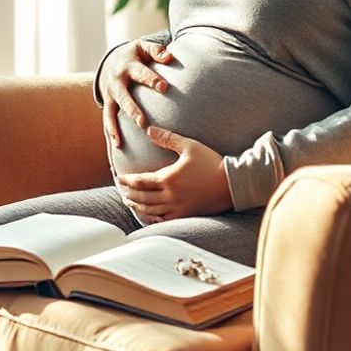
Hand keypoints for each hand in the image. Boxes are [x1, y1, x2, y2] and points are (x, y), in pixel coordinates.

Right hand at [100, 39, 172, 147]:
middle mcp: (116, 80)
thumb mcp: (145, 47)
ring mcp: (110, 93)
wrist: (115, 59)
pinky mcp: (109, 103)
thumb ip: (157, 51)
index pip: (141, 73)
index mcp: (128, 65)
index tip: (164, 87)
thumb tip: (169, 57)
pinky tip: (118, 145)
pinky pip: (108, 118)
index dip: (152, 80)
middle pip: (123, 95)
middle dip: (132, 108)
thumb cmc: (137, 55)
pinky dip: (111, 131)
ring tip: (123, 139)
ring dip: (117, 125)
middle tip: (141, 121)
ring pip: (112, 110)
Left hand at [116, 127, 233, 221]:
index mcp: (169, 178)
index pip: (141, 181)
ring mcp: (177, 208)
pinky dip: (151, 217)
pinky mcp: (185, 215)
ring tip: (130, 202)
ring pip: (150, 210)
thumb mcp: (189, 146)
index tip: (119, 178)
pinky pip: (163, 220)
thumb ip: (167, 138)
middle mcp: (170, 195)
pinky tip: (148, 215)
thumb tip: (148, 130)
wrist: (231, 184)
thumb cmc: (211, 162)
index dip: (127, 180)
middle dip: (130, 193)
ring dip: (137, 206)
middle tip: (122, 191)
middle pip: (142, 197)